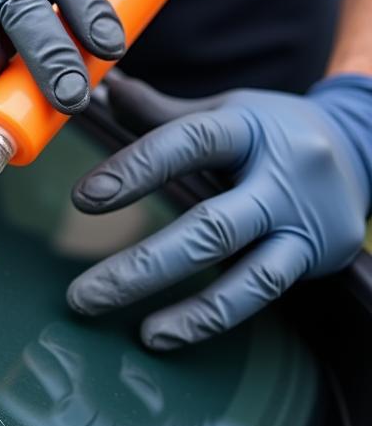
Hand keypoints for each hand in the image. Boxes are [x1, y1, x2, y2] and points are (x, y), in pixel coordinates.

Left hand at [67, 72, 371, 348]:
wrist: (361, 145)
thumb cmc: (269, 131)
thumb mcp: (222, 112)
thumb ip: (158, 113)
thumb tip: (100, 90)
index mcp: (247, 127)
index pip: (187, 142)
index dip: (135, 170)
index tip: (83, 199)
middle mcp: (281, 173)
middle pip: (209, 226)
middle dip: (142, 266)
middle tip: (81, 297)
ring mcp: (303, 219)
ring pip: (246, 272)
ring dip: (188, 310)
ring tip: (139, 335)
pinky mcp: (317, 254)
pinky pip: (262, 293)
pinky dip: (211, 318)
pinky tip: (166, 335)